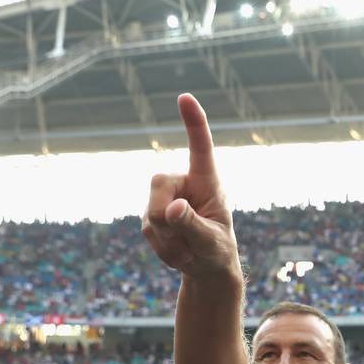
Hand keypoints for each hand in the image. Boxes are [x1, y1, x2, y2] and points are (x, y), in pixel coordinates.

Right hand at [142, 94, 238, 278]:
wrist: (206, 266)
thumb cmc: (216, 249)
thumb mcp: (212, 242)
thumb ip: (193, 225)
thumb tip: (172, 208)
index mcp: (207, 180)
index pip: (200, 147)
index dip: (193, 122)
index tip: (185, 97)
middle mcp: (182, 183)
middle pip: (157, 185)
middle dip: (169, 218)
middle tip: (190, 242)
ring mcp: (163, 198)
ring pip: (151, 216)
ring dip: (171, 242)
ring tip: (190, 250)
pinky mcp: (149, 215)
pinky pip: (147, 232)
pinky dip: (164, 251)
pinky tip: (179, 255)